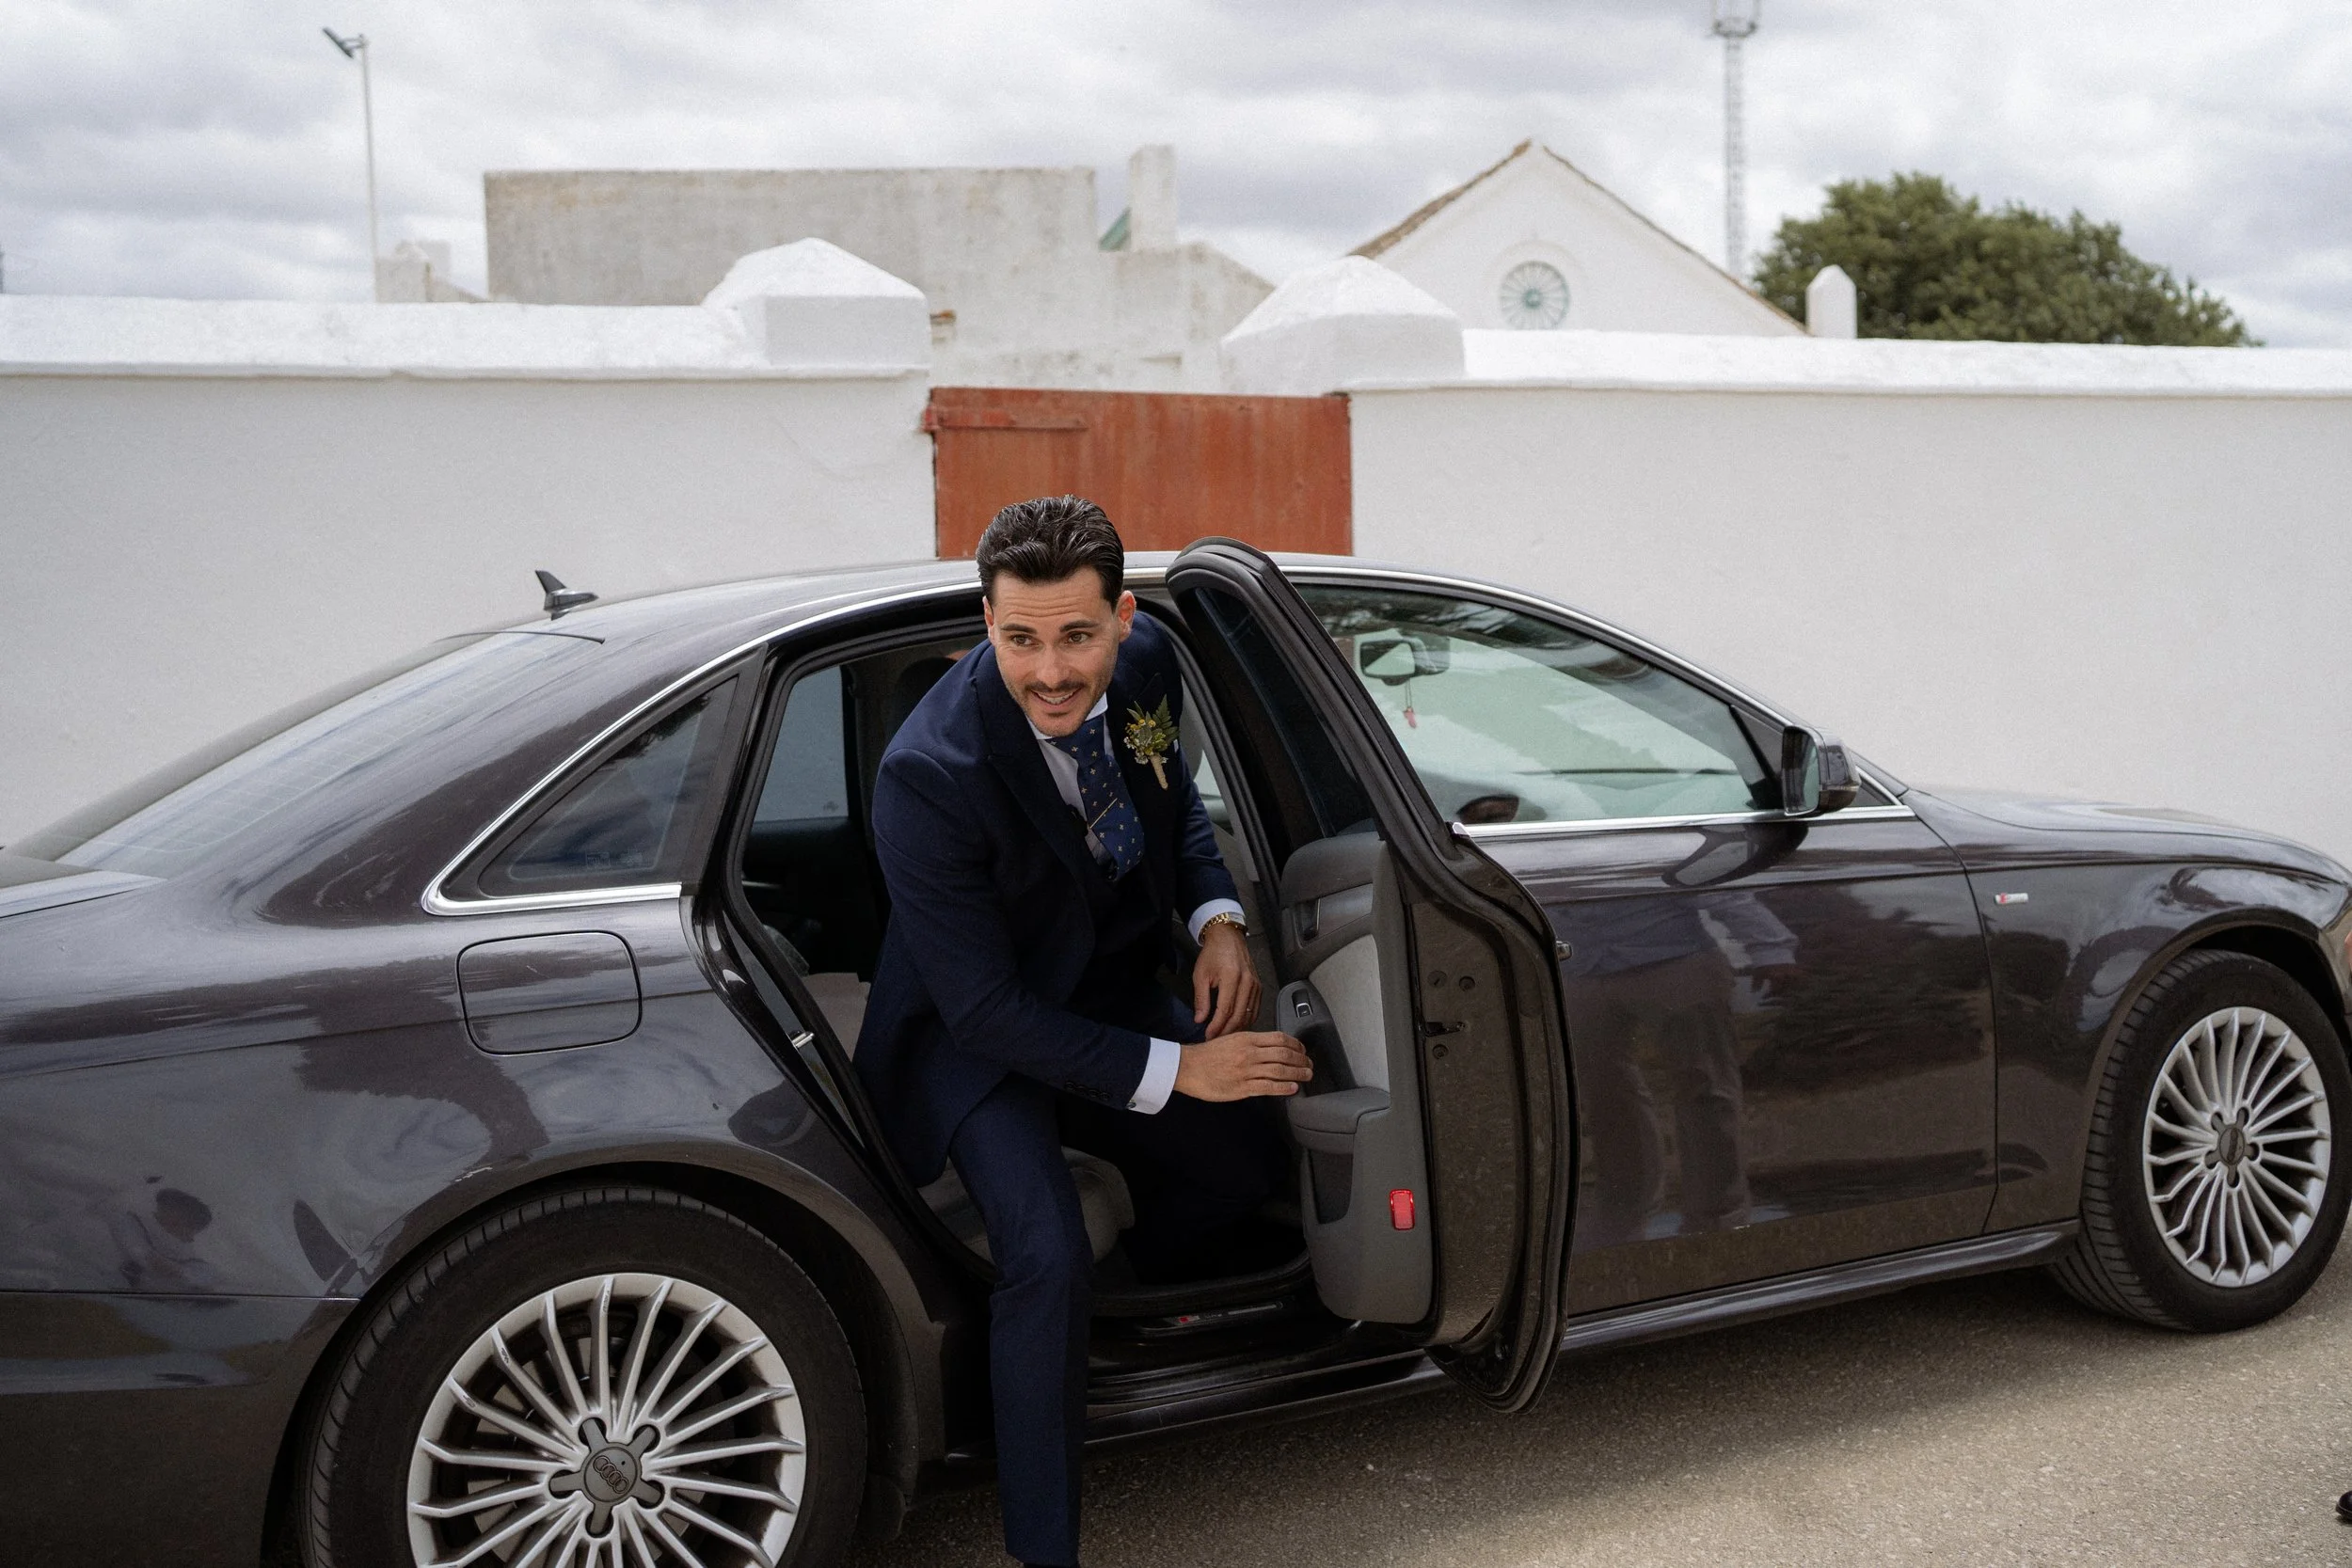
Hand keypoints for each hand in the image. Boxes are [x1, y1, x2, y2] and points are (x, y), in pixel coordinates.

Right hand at [1174, 1031, 1312, 1101]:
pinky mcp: (1242, 1087)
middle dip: (1301, 1060)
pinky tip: (1293, 1088)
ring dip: (1297, 1073)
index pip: (1279, 1038)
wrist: (1188, 1067)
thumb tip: (1269, 1047)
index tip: (1302, 1050)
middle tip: (1309, 1064)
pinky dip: (1284, 1087)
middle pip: (1284, 1054)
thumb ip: (1250, 1042)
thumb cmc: (1207, 1055)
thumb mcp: (1231, 1039)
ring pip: (1280, 1070)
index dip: (1295, 1045)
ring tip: (1307, 1076)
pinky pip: (1268, 1087)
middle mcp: (1249, 1053)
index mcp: (1247, 1038)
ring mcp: (1247, 1070)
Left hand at [1191, 919, 1262, 1038]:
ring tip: (1224, 1035)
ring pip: (1249, 1015)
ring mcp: (1256, 985)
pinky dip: (1246, 1020)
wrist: (1228, 938)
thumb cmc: (1213, 954)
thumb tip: (1200, 1020)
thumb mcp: (1200, 975)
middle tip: (1215, 1039)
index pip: (1225, 1010)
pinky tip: (1237, 1026)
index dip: (1217, 1026)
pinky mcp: (1259, 987)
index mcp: (1232, 978)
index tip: (1208, 1035)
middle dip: (1226, 1031)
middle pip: (1239, 1015)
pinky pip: (1255, 1010)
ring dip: (1236, 1028)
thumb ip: (1201, 999)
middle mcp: (1247, 982)